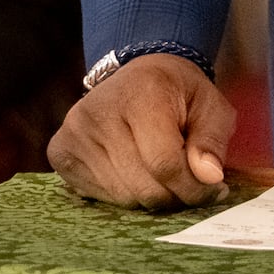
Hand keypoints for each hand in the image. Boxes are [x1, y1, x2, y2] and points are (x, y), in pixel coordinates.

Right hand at [48, 53, 237, 207]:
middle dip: (174, 196)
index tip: (212, 190)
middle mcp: (98, 111)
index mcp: (139, 94)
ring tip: (162, 175)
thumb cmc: (177, 93)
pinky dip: (123, 194)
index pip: (164, 163)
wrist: (137, 75)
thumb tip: (209, 177)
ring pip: (122, 196)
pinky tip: (134, 172)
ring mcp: (73, 132)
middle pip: (143, 186)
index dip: (193, 188)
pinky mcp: (60, 150)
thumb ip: (212, 141)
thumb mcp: (211, 106)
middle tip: (188, 185)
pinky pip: (99, 196)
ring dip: (150, 197)